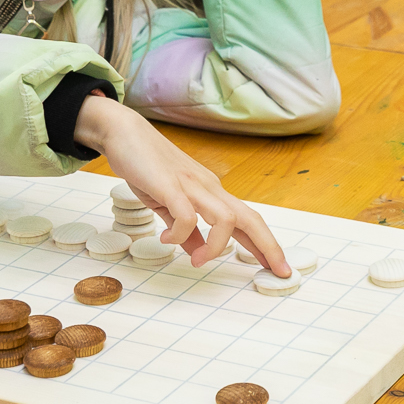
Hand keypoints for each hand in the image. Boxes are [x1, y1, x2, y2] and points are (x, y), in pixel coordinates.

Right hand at [76, 96, 289, 275]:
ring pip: (225, 219)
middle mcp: (209, 188)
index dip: (266, 244)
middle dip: (268, 246)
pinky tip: (165, 239)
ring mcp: (192, 185)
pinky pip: (187, 216)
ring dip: (215, 247)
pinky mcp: (170, 185)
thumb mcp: (169, 203)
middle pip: (250, 218)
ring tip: (196, 261)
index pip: (248, 220)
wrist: (125, 132)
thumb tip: (196, 252)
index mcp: (211, 193)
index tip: (278, 267)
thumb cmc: (147, 166)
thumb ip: (184, 229)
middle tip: (279, 272)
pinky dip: (179, 235)